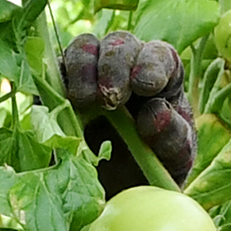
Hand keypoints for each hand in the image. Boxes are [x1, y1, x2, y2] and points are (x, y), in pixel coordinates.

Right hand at [61, 29, 195, 194]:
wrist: (124, 186)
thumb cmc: (157, 164)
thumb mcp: (176, 158)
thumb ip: (173, 135)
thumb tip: (155, 112)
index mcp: (163, 76)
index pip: (158, 55)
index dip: (151, 64)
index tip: (146, 85)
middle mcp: (128, 66)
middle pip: (119, 44)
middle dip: (114, 66)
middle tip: (110, 98)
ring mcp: (93, 73)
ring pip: (84, 48)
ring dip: (82, 69)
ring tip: (83, 101)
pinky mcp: (63, 87)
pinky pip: (55, 71)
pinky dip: (56, 82)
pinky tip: (62, 104)